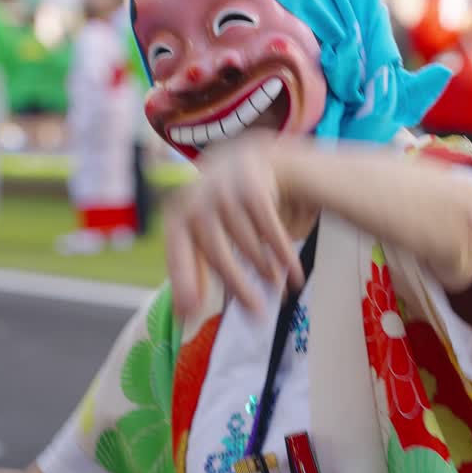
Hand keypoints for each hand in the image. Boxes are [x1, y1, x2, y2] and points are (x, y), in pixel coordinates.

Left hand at [164, 133, 305, 316]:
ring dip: (264, 269)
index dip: (184, 280)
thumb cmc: (226, 208)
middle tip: (257, 313)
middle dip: (237, 284)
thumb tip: (183, 314)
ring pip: (246, 240)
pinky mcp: (254, 184)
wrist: (254, 158)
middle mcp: (199, 196)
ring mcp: (227, 188)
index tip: (191, 311)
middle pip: (216, 249)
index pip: (178, 250)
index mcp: (180, 211)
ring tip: (277, 287)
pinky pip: (270, 227)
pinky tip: (293, 273)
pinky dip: (283, 253)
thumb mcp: (205, 231)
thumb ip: (193, 265)